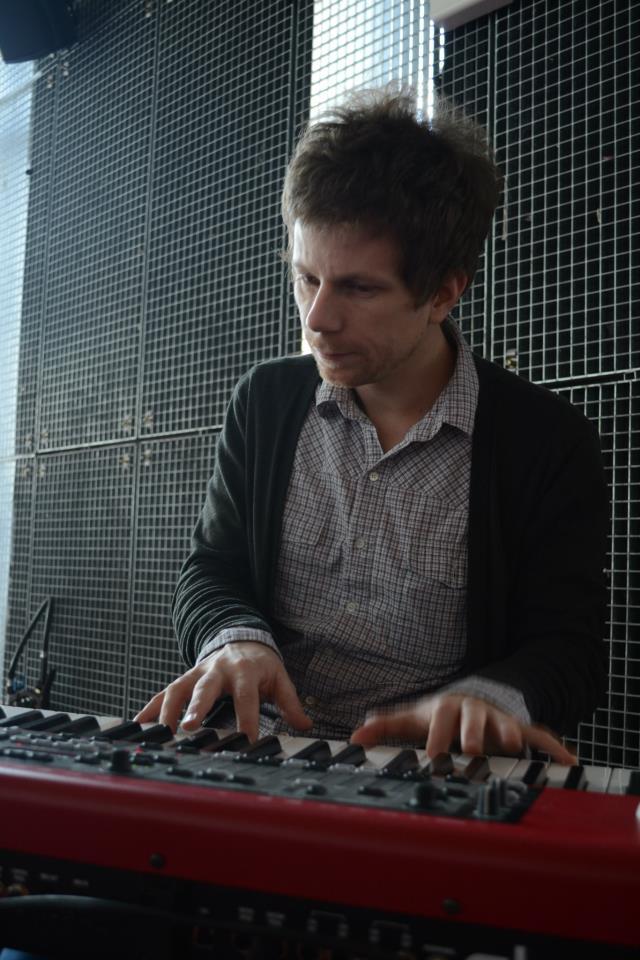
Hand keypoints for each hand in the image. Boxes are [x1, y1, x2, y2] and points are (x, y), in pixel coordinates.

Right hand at [134, 641, 312, 740]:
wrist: (241, 638)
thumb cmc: (261, 664)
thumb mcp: (279, 678)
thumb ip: (290, 703)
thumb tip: (306, 725)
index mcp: (245, 672)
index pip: (247, 698)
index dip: (247, 720)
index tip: (246, 742)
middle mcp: (218, 670)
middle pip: (205, 688)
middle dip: (196, 707)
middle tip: (188, 727)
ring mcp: (197, 673)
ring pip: (179, 689)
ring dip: (168, 710)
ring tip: (162, 733)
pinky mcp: (184, 678)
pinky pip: (164, 692)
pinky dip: (151, 708)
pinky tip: (139, 725)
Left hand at [351, 693, 574, 764]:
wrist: (475, 699)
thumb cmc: (442, 714)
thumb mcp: (416, 717)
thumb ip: (388, 725)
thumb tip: (355, 734)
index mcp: (448, 709)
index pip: (440, 722)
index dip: (437, 738)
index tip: (432, 757)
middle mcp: (474, 712)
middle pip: (474, 723)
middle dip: (473, 737)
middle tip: (471, 752)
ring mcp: (499, 720)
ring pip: (507, 726)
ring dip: (511, 736)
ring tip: (515, 747)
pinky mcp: (520, 730)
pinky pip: (540, 737)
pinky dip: (554, 748)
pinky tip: (568, 761)